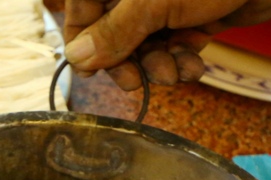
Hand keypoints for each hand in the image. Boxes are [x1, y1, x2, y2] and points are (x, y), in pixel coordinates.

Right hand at [63, 0, 270, 89]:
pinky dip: (182, 60)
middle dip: (129, 60)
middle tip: (138, 82)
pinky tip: (194, 64)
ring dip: (158, 65)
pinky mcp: (194, 14)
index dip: (85, 44)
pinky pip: (174, 45)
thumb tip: (76, 58)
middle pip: (113, 33)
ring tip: (177, 71)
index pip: (82, 11)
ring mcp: (166, 2)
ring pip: (145, 44)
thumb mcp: (154, 3)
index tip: (93, 72)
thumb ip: (115, 31)